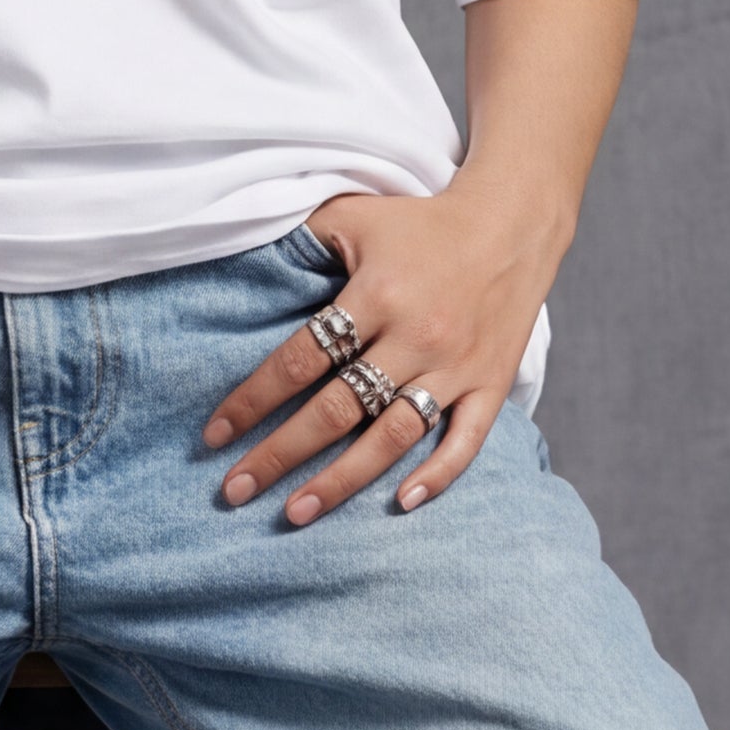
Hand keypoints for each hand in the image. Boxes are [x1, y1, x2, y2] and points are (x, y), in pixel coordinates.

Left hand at [200, 180, 562, 527]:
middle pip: (336, 409)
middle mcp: (416, 337)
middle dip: (280, 455)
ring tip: (296, 513)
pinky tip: (399, 504)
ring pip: (393, 437)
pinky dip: (436, 475)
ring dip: (342, 480)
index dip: (253, 399)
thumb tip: (244, 265)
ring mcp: (456, 366)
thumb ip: (302, 241)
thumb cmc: (422, 223)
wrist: (514, 224)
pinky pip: (465, 440)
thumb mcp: (356, 216)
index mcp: (377, 295)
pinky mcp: (491, 383)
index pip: (300, 358)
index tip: (215, 435)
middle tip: (235, 491)